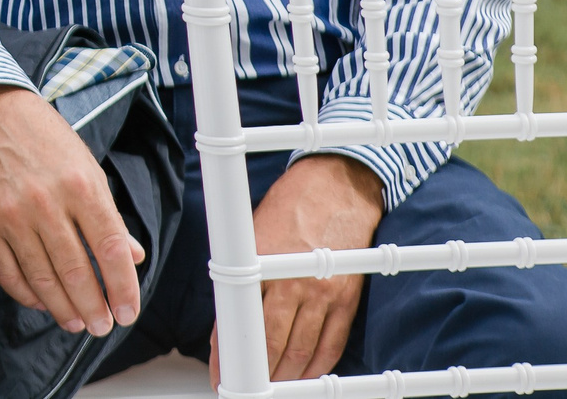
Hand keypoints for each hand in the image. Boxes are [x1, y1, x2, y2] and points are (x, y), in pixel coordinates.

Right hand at [0, 85, 143, 335]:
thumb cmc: (42, 138)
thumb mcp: (86, 166)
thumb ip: (107, 214)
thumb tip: (132, 256)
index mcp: (81, 185)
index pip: (110, 249)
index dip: (123, 288)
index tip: (128, 311)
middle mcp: (46, 201)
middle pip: (77, 272)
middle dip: (95, 308)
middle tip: (103, 325)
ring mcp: (12, 214)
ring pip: (43, 279)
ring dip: (64, 309)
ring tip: (77, 323)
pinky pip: (8, 272)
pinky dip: (27, 295)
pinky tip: (42, 302)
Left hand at [211, 155, 382, 383]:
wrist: (335, 188)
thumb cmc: (288, 209)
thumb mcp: (250, 237)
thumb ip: (240, 278)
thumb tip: (228, 320)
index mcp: (258, 267)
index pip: (236, 323)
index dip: (227, 357)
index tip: (220, 376)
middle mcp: (289, 285)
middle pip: (270, 346)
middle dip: (257, 376)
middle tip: (247, 390)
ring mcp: (321, 295)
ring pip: (301, 353)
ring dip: (285, 378)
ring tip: (273, 389)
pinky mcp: (346, 299)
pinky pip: (332, 345)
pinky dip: (318, 367)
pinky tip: (306, 378)